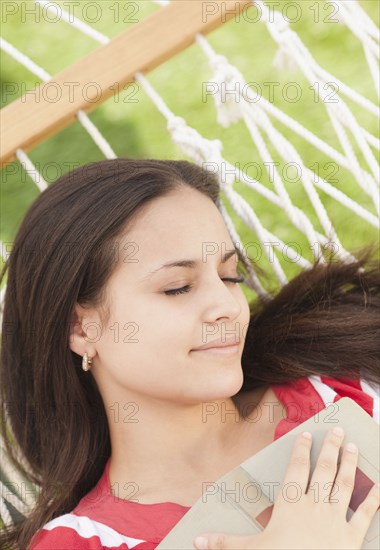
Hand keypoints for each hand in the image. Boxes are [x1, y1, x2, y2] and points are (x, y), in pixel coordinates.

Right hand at [193, 428, 378, 548]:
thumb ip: (225, 543)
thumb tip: (197, 540)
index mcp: (291, 505)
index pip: (296, 469)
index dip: (301, 450)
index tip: (306, 433)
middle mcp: (315, 506)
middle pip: (324, 470)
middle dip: (331, 448)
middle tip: (338, 430)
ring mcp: (336, 520)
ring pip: (345, 485)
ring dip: (350, 464)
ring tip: (353, 446)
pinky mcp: (352, 537)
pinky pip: (364, 515)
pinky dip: (373, 500)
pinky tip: (379, 488)